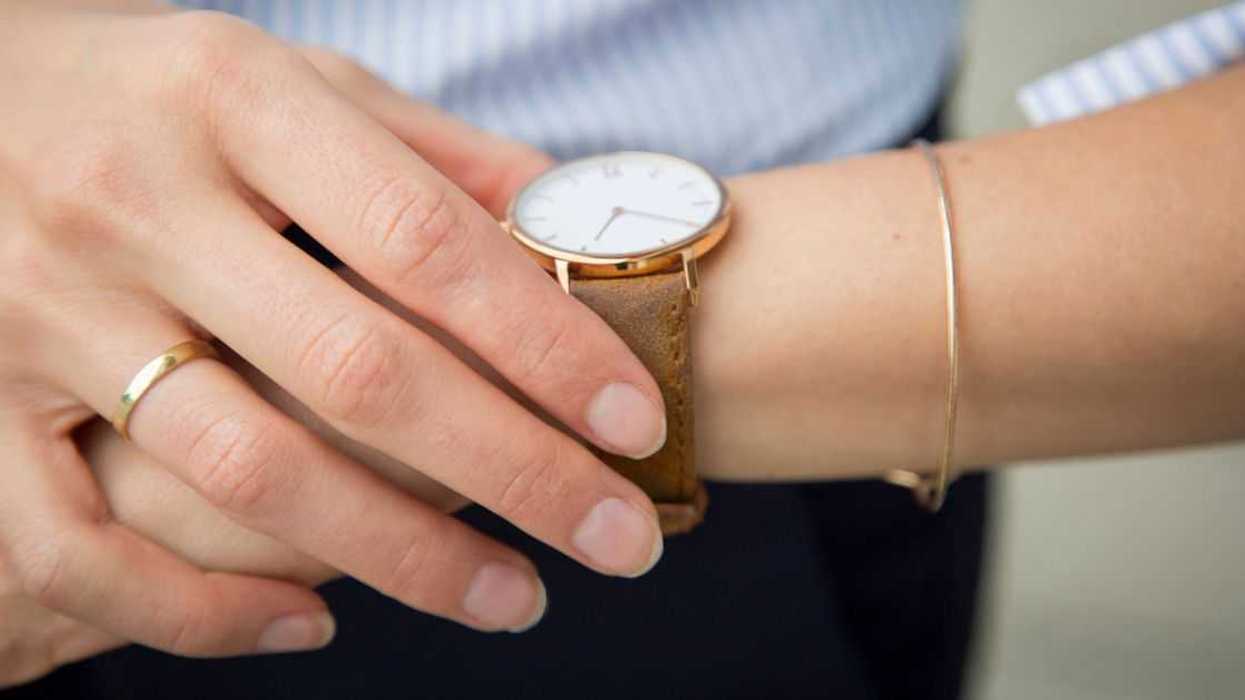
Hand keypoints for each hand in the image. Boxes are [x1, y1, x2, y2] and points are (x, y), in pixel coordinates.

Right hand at [0, 2, 665, 660]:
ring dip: (402, 556)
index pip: (426, 242)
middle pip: (360, 373)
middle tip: (620, 541)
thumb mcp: (279, 77)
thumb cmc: (138, 88)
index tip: (636, 422)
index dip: (545, 342)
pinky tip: (314, 622)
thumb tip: (566, 218)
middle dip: (515, 471)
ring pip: (247, 472)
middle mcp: (134, 205)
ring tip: (516, 598)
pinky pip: (77, 545)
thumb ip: (421, 150)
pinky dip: (199, 609)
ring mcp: (41, 311)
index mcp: (231, 100)